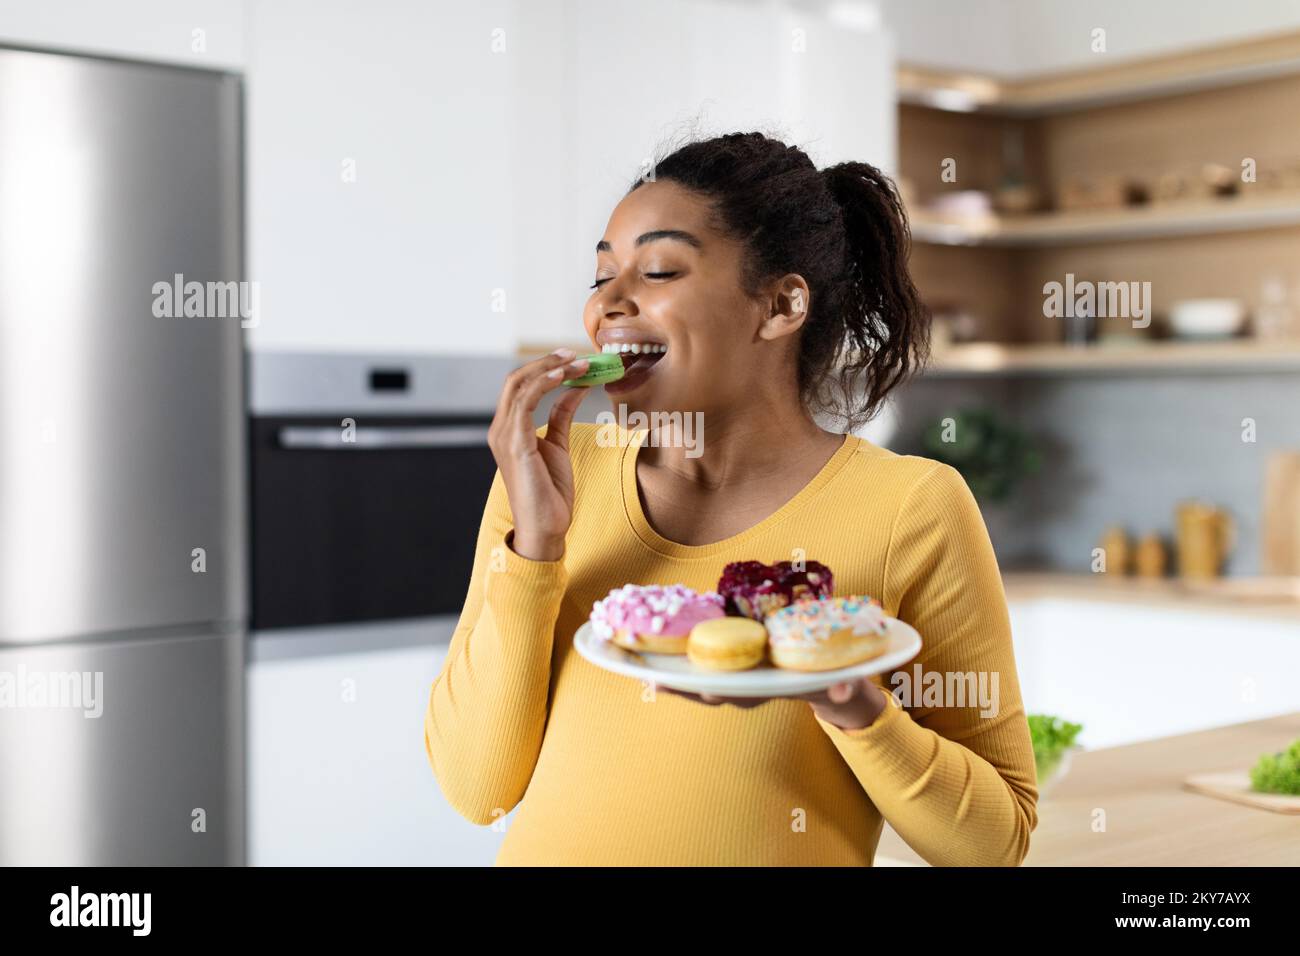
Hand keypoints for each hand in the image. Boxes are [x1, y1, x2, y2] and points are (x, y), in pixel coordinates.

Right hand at [487, 349, 590, 560]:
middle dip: (547, 362)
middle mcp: (500, 429)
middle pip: (516, 379)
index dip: (544, 367)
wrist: (546, 527)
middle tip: (575, 353)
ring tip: (578, 362)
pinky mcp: (515, 444)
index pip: (519, 386)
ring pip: (519, 385)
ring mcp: (504, 436)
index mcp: (508, 429)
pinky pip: (526, 402)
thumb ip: (560, 415)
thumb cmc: (550, 492)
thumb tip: (573, 388)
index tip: (572, 358)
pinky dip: (546, 384)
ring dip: (550, 369)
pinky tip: (566, 377)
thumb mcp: (558, 445)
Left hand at [658, 677, 890, 730]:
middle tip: (660, 681)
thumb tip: (841, 691)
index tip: (706, 690)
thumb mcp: (840, 683)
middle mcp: (748, 689)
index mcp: (771, 689)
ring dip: (672, 676)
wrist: (827, 682)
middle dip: (686, 687)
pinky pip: (699, 664)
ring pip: (698, 681)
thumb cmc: (831, 679)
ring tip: (642, 670)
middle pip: (711, 690)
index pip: (743, 694)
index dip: (722, 691)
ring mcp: (736, 678)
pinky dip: (677, 661)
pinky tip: (651, 656)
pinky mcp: (729, 661)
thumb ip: (840, 686)